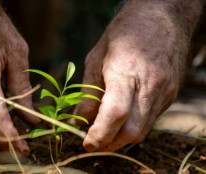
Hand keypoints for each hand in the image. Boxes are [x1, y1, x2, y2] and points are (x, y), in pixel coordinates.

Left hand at [72, 0, 202, 151]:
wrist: (161, 17)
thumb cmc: (123, 34)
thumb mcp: (96, 58)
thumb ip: (88, 93)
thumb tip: (78, 121)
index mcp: (126, 71)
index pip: (115, 113)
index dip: (99, 134)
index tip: (86, 143)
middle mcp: (150, 85)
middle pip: (131, 130)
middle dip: (110, 144)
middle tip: (92, 143)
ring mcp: (164, 92)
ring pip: (143, 130)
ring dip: (121, 138)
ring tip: (103, 133)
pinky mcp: (170, 95)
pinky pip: (150, 120)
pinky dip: (133, 126)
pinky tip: (121, 120)